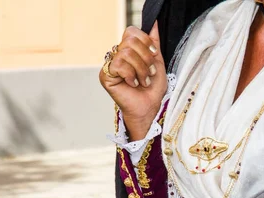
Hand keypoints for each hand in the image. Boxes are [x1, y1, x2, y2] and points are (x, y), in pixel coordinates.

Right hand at [99, 23, 167, 140]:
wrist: (149, 107)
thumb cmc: (152, 89)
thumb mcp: (157, 62)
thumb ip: (154, 43)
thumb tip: (153, 23)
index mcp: (128, 50)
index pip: (131, 32)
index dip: (145, 41)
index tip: (154, 55)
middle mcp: (117, 55)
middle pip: (130, 41)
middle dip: (145, 58)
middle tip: (150, 73)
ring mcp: (110, 65)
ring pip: (126, 53)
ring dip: (140, 69)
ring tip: (143, 81)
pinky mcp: (105, 75)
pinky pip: (119, 65)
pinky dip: (131, 75)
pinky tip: (133, 84)